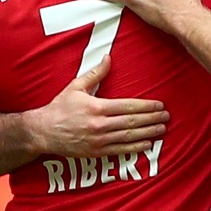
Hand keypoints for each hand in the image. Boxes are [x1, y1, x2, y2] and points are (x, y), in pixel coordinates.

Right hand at [25, 55, 169, 157]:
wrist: (43, 131)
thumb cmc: (60, 107)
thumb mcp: (75, 87)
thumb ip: (95, 74)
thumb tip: (108, 57)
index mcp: (97, 107)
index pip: (128, 107)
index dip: (146, 106)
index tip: (159, 105)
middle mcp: (99, 125)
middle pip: (132, 122)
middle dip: (152, 119)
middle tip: (167, 117)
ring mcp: (98, 141)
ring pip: (128, 137)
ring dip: (148, 133)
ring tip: (162, 130)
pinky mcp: (96, 152)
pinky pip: (120, 151)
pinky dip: (135, 148)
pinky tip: (147, 145)